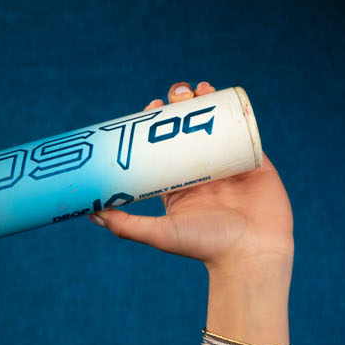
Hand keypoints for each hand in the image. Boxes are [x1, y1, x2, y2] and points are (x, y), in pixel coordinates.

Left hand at [91, 81, 293, 276]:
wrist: (252, 255)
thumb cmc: (205, 246)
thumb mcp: (159, 233)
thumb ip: (126, 225)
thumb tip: (90, 213)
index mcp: (178, 186)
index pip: (163, 148)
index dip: (157, 126)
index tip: (150, 109)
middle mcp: (202, 174)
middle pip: (189, 131)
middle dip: (181, 109)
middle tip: (174, 96)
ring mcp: (229, 166)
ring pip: (216, 126)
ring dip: (207, 103)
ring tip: (197, 89)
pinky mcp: (255, 162)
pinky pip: (245, 131)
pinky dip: (236, 112)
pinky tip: (225, 96)